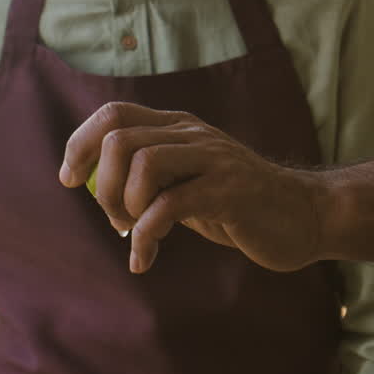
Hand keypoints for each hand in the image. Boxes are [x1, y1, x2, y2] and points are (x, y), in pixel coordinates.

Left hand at [60, 103, 323, 272]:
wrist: (303, 216)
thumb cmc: (237, 205)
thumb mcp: (188, 181)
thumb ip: (149, 175)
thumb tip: (91, 185)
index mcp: (178, 128)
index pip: (113, 114)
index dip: (80, 145)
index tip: (70, 180)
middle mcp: (193, 135)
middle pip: (119, 139)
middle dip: (101, 186)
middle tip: (116, 219)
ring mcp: (213, 159)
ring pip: (143, 164)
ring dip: (125, 206)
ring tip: (135, 231)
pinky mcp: (229, 190)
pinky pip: (170, 206)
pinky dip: (146, 237)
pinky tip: (145, 260)